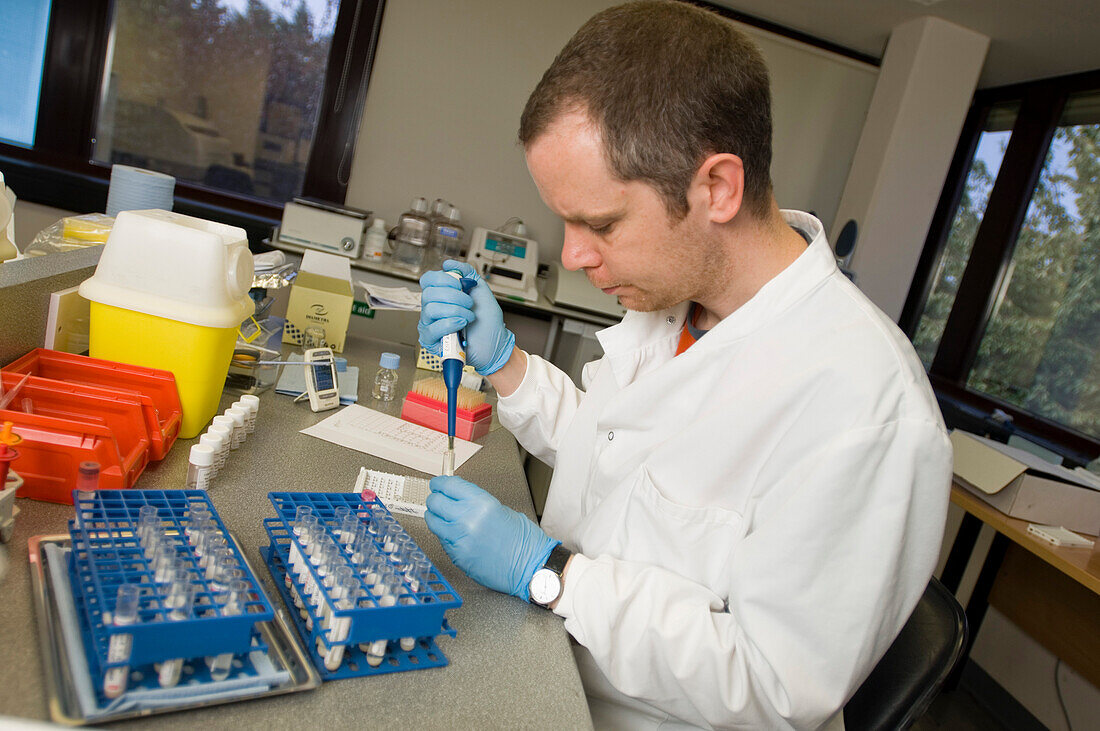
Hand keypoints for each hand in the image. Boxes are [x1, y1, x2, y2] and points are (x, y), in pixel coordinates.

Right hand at [419, 260, 514, 374]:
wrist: (495, 344)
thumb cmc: (488, 322)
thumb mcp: (481, 291)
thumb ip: (467, 273)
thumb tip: (448, 264)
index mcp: (441, 294)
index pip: (428, 279)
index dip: (443, 280)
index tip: (460, 286)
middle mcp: (432, 307)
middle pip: (429, 293)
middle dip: (454, 297)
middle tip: (469, 304)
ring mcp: (429, 324)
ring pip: (431, 309)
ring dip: (455, 311)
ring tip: (468, 317)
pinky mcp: (430, 340)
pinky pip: (432, 328)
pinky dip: (450, 324)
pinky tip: (461, 326)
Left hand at [424, 476, 557, 600]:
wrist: (529, 566)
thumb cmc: (522, 541)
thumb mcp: (500, 509)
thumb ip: (475, 502)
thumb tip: (456, 497)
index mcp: (481, 503)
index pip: (448, 485)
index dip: (440, 484)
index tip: (438, 484)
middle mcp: (467, 519)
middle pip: (435, 502)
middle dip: (436, 499)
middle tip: (439, 500)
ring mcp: (459, 538)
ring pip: (432, 521)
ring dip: (436, 517)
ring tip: (444, 518)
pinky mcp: (456, 555)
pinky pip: (441, 539)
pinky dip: (444, 535)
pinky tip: (455, 535)